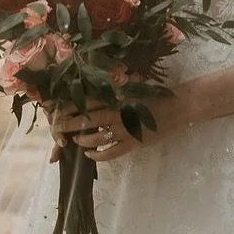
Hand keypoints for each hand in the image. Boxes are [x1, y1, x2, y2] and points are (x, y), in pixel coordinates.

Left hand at [47, 93, 190, 162]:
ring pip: (95, 139)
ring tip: (74, 141)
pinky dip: (97, 155)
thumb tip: (100, 78)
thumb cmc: (155, 93)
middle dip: (68, 125)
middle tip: (56, 129)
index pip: (87, 102)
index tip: (56, 109)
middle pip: (86, 121)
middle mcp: (117, 114)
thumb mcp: (134, 84)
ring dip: (82, 140)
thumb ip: (117, 84)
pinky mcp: (132, 144)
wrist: (177, 108)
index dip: (69, 106)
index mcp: (116, 98)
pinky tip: (89, 154)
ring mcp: (124, 131)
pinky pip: (110, 153)